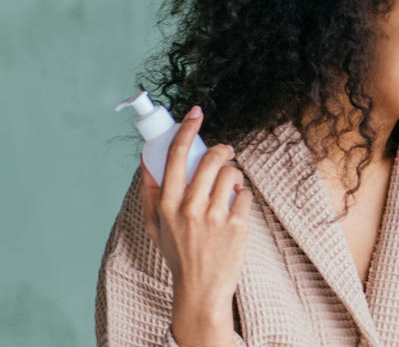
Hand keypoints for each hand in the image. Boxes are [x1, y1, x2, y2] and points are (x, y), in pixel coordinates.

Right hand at [139, 106, 252, 346]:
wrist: (201, 290)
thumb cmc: (178, 254)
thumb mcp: (155, 226)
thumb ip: (150, 193)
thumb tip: (146, 161)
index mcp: (168, 204)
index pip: (175, 156)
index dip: (187, 129)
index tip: (196, 113)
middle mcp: (190, 208)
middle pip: (210, 159)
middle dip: (221, 149)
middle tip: (225, 152)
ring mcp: (215, 217)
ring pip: (231, 173)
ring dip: (234, 174)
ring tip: (231, 185)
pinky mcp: (237, 226)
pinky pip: (246, 194)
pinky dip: (244, 196)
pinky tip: (237, 206)